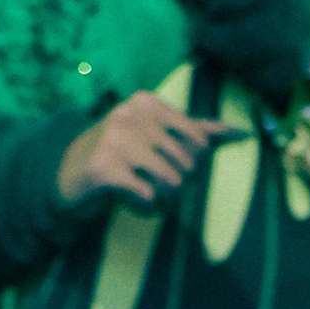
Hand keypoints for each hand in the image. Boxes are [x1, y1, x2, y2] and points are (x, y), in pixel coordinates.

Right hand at [57, 92, 224, 208]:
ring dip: (163, 197)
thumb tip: (240, 132)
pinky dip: (145, 206)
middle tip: (154, 181)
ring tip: (144, 189)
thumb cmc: (120, 154)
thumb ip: (196, 132)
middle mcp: (131, 115)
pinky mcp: (105, 168)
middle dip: (178, 183)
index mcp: (147, 102)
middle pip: (188, 164)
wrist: (69, 173)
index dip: (194, 163)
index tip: (172, 165)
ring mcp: (116, 140)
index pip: (199, 140)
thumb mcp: (154, 134)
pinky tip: (130, 198)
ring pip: (172, 181)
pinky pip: (149, 196)